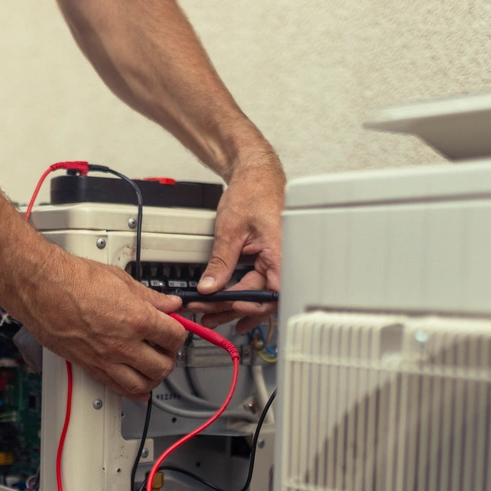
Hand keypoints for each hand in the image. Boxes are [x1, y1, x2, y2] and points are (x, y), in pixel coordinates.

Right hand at [12, 248, 186, 401]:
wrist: (41, 288)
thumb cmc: (72, 280)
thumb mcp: (120, 280)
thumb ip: (149, 297)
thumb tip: (168, 304)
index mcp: (136, 319)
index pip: (175, 336)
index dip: (178, 332)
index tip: (174, 328)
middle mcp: (123, 344)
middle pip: (164, 366)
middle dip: (169, 357)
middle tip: (165, 347)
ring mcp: (106, 359)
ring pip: (144, 384)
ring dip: (154, 378)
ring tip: (153, 366)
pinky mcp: (90, 367)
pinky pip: (119, 390)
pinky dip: (134, 392)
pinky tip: (139, 386)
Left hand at [190, 152, 285, 333]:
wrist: (256, 176)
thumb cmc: (252, 192)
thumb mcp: (230, 229)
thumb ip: (221, 262)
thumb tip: (209, 288)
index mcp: (281, 252)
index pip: (273, 292)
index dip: (252, 304)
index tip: (228, 305)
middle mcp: (283, 261)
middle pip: (261, 298)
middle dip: (232, 309)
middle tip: (207, 314)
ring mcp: (275, 263)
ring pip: (256, 294)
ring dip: (233, 307)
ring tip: (211, 315)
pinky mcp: (267, 263)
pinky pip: (256, 285)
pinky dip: (240, 296)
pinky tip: (229, 309)